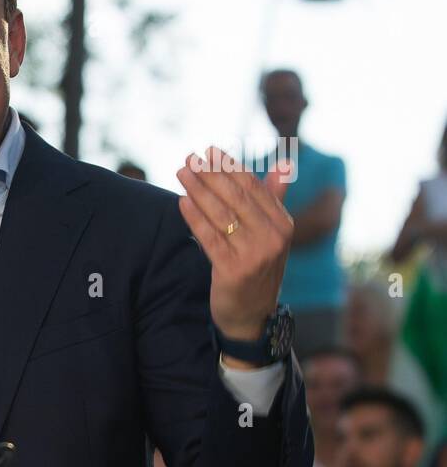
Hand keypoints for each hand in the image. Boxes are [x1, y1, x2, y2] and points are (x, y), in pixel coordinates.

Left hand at [176, 147, 292, 347]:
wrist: (251, 315)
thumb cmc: (258, 268)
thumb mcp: (271, 234)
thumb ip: (273, 199)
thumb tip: (284, 163)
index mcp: (283, 224)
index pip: (254, 188)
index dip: (231, 167)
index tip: (210, 151)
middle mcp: (273, 238)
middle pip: (236, 198)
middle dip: (211, 174)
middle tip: (190, 158)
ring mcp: (254, 255)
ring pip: (221, 215)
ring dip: (198, 190)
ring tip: (181, 173)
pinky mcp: (233, 271)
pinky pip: (209, 238)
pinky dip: (194, 218)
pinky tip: (181, 202)